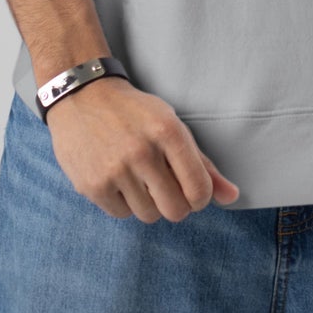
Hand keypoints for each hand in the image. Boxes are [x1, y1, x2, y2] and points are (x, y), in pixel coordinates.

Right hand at [46, 78, 240, 220]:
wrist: (80, 97)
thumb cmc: (134, 113)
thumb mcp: (172, 125)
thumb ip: (203, 164)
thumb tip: (232, 197)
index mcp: (168, 132)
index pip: (199, 190)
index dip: (200, 198)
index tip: (192, 190)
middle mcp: (142, 151)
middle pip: (176, 211)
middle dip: (176, 205)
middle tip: (166, 188)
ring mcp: (115, 170)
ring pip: (149, 215)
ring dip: (148, 203)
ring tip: (138, 178)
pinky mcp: (92, 185)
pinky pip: (122, 214)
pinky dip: (124, 203)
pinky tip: (117, 178)